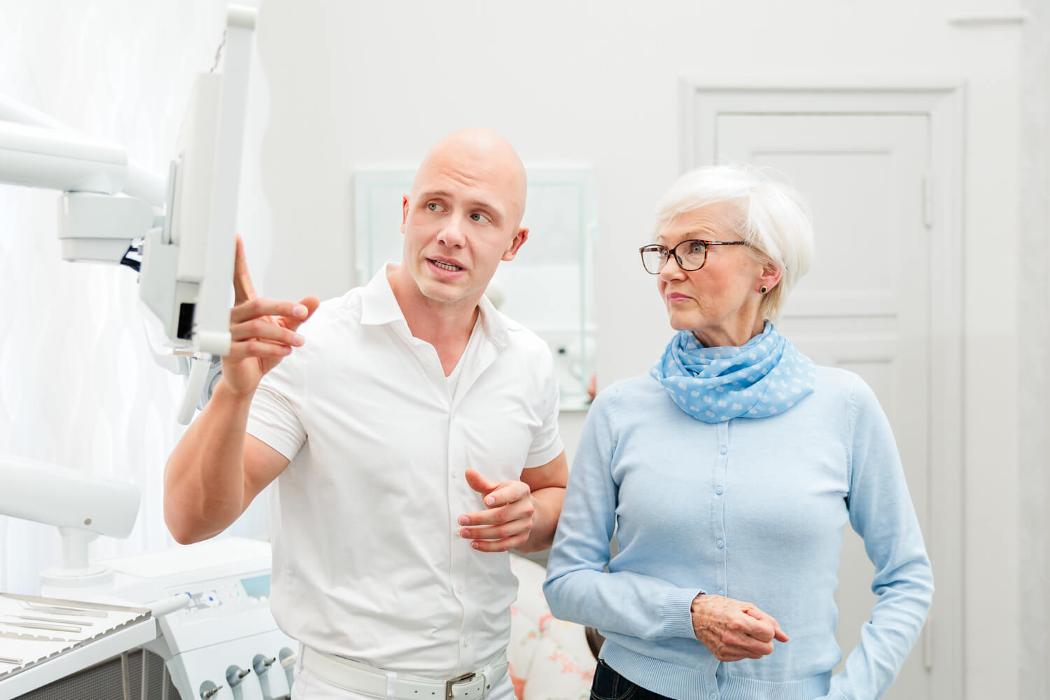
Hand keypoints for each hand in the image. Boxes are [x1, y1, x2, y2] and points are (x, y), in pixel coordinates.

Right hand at [221, 236, 319, 395]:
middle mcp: (233, 316)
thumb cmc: (262, 350)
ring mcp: (227, 333)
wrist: (247, 379)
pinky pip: (251, 346)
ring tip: (299, 341)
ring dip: (282, 334)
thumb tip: (313, 300)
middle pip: (258, 304)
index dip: (237, 260)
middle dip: (283, 308)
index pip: (239, 279)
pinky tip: (285, 351)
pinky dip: (272, 348)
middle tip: (302, 314)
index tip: (235, 239)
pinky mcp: (227, 351)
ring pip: (257, 326)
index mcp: (245, 307)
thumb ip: (298, 315)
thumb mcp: (286, 331)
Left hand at [457, 469, 535, 551]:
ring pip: (502, 532)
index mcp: (521, 491)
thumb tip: (468, 472)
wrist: (525, 511)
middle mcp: (526, 508)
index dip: (500, 497)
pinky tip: (474, 544)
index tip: (485, 500)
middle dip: (479, 519)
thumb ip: (481, 482)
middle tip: (461, 520)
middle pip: (502, 516)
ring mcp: (525, 525)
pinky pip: (504, 546)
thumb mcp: (496, 487)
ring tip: (463, 532)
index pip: (512, 493)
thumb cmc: (506, 496)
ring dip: (480, 534)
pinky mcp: (521, 539)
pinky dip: (489, 547)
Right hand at [691, 594, 789, 661]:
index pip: (768, 634)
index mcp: (738, 622)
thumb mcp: (746, 607)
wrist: (695, 614)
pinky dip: (743, 649)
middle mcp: (732, 638)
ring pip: (757, 655)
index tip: (758, 622)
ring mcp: (726, 649)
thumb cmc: (722, 607)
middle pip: (766, 649)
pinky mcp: (722, 656)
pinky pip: (744, 657)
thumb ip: (768, 621)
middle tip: (753, 630)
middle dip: (764, 639)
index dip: (767, 628)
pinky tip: (734, 638)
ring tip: (742, 633)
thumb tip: (785, 638)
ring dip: (754, 645)